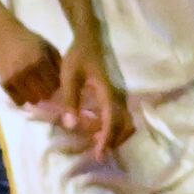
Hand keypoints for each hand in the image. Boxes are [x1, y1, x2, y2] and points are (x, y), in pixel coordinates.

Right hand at [0, 5, 60, 108]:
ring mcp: (15, 78)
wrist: (4, 35)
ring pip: (32, 100)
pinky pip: (18, 101)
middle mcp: (27, 70)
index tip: (54, 81)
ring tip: (34, 88)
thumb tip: (66, 82)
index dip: (57, 85)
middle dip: (47, 92)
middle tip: (45, 86)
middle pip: (45, 94)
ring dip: (36, 96)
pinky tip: (24, 90)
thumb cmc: (29, 40)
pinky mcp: (5, 83)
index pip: (55, 84)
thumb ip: (58, 63)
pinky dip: (23, 98)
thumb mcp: (47, 46)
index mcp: (40, 60)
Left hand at [57, 36, 132, 153]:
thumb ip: (70, 99)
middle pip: (123, 125)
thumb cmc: (78, 55)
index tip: (99, 154)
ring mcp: (120, 94)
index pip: (112, 120)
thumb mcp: (69, 75)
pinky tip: (98, 131)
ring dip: (114, 135)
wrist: (90, 39)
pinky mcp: (117, 94)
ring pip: (125, 122)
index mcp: (108, 91)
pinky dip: (114, 127)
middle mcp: (118, 95)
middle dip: (113, 141)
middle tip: (97, 154)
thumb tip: (71, 125)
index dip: (107, 139)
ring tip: (98, 145)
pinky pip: (121, 116)